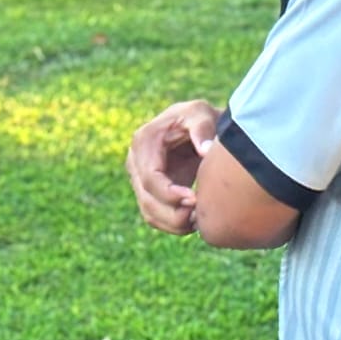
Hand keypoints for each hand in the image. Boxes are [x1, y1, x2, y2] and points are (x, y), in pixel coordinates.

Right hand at [125, 100, 220, 234]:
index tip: (195, 199)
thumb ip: (202, 129)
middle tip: (201, 215)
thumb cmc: (198, 117)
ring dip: (174, 224)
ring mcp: (139, 178)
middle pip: (147, 200)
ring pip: (149, 213)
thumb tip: (205, 150)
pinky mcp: (148, 191)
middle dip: (174, 214)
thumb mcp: (201, 114)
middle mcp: (135, 161)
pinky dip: (173, 225)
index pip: (149, 178)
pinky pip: (155, 216)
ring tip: (200, 219)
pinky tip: (194, 221)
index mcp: (144, 141)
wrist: (196, 125)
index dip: (170, 194)